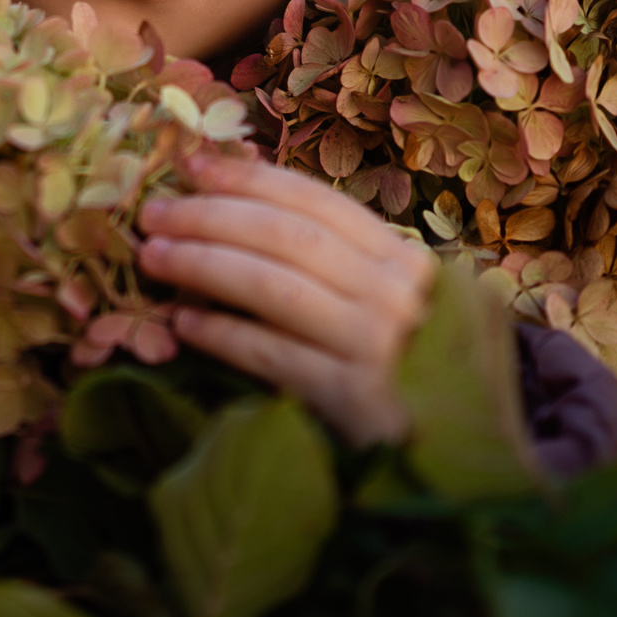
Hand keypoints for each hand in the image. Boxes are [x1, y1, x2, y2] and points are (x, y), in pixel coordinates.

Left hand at [138, 151, 435, 445]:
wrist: (461, 450)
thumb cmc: (415, 367)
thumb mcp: (391, 299)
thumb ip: (337, 257)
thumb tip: (244, 194)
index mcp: (403, 259)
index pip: (316, 202)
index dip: (250, 179)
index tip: (194, 165)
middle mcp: (395, 294)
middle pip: (287, 238)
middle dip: (212, 217)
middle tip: (156, 212)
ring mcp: (378, 346)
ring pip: (274, 288)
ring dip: (204, 265)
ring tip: (155, 257)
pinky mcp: (353, 399)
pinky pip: (272, 354)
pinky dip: (222, 334)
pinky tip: (184, 322)